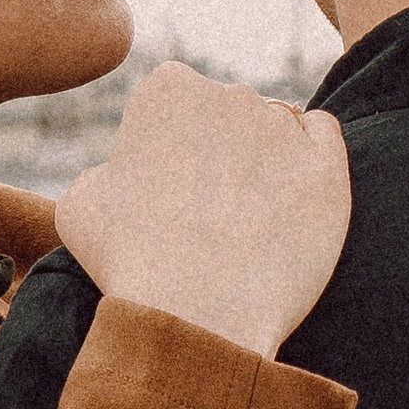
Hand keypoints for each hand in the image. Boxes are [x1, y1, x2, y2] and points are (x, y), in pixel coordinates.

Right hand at [56, 61, 350, 358]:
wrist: (196, 318)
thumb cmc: (130, 265)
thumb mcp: (81, 205)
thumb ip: (107, 167)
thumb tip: (125, 170)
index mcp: (166, 89)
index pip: (178, 100)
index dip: (171, 149)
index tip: (168, 191)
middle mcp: (229, 94)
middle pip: (229, 113)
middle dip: (221, 153)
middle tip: (209, 215)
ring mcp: (283, 129)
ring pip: (277, 129)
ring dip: (266, 162)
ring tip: (248, 225)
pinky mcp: (327, 167)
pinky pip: (323, 139)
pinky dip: (310, 161)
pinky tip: (289, 203)